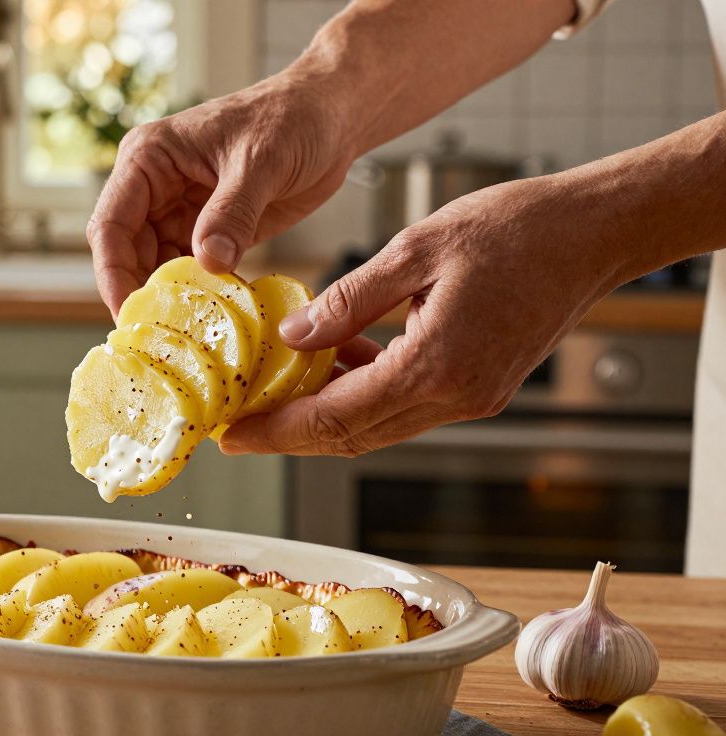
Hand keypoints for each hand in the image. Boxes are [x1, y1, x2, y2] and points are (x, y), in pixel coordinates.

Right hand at [87, 77, 354, 316]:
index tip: (130, 314)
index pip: (111, 224)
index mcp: (149, 159)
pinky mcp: (209, 231)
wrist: (331, 115)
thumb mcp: (262, 163)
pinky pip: (191, 272)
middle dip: (140, 294)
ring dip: (170, 300)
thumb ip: (232, 212)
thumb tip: (208, 263)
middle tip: (159, 339)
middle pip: (127, 254)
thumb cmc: (293, 119)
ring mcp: (180, 211)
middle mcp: (155, 188)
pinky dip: (199, 296)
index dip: (113, 273)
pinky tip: (214, 319)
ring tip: (186, 336)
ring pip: (156, 268)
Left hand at [219, 176, 624, 456]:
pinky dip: (363, 393)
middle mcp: (456, 397)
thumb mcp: (415, 249)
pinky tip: (336, 362)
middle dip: (289, 435)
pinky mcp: (480, 388)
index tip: (232, 434)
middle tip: (238, 426)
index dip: (277, 431)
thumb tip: (295, 337)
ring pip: (377, 425)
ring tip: (275, 391)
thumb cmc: (516, 228)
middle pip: (352, 435)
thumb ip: (350, 300)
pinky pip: (405, 405)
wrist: (594, 232)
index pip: (336, 417)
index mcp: (437, 366)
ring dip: (324, 415)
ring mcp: (472, 398)